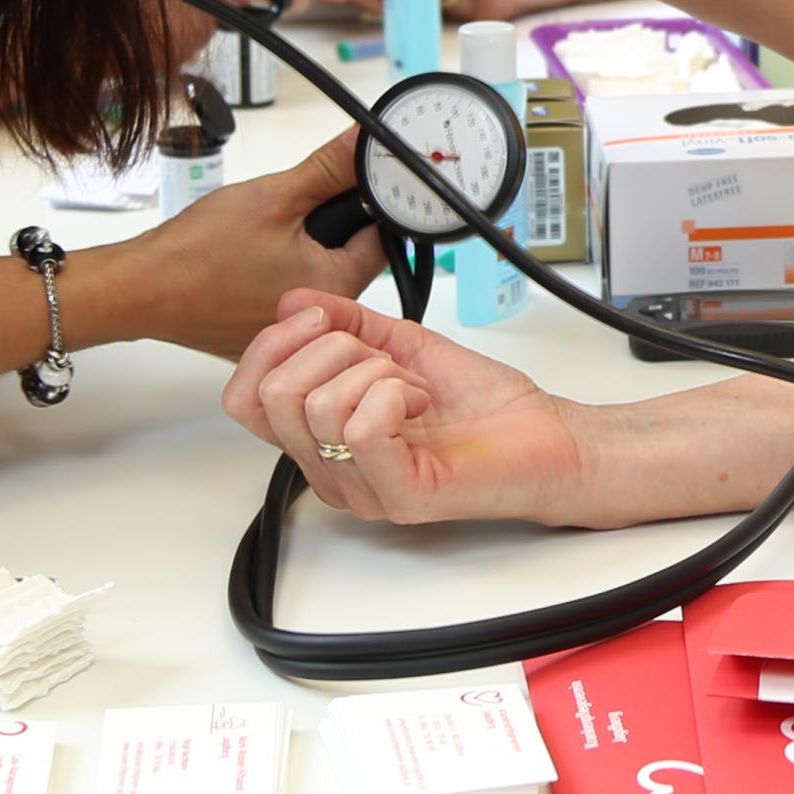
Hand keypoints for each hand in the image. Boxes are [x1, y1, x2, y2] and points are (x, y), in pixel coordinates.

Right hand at [88, 129, 384, 353]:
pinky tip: (245, 261)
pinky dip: (273, 272)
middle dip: (329, 227)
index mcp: (337, 287)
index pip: (384, 238)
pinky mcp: (262, 332)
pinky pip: (284, 292)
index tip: (346, 186)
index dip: (367, 204)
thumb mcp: (276, 195)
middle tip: (290, 211)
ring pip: (314, 273)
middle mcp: (320, 317)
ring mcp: (289, 329)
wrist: (140, 290)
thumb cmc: (198, 254)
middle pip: (350, 257)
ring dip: (300, 248)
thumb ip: (329, 168)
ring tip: (260, 236)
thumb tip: (363, 143)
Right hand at [224, 290, 594, 522]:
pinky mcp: (400, 493)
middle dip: (328, 350)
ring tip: (412, 386)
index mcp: (322, 440)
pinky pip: (361, 427)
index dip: (269, 345)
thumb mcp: (405, 346)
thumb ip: (349, 323)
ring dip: (373, 371)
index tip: (320, 319)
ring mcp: (364, 487)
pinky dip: (393, 391)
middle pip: (271, 398)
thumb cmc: (487, 407)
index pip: (244, 399)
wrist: (549, 436)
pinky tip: (421, 401)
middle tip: (382, 359)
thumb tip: (294, 299)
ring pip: (317, 406)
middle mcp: (332, 471)